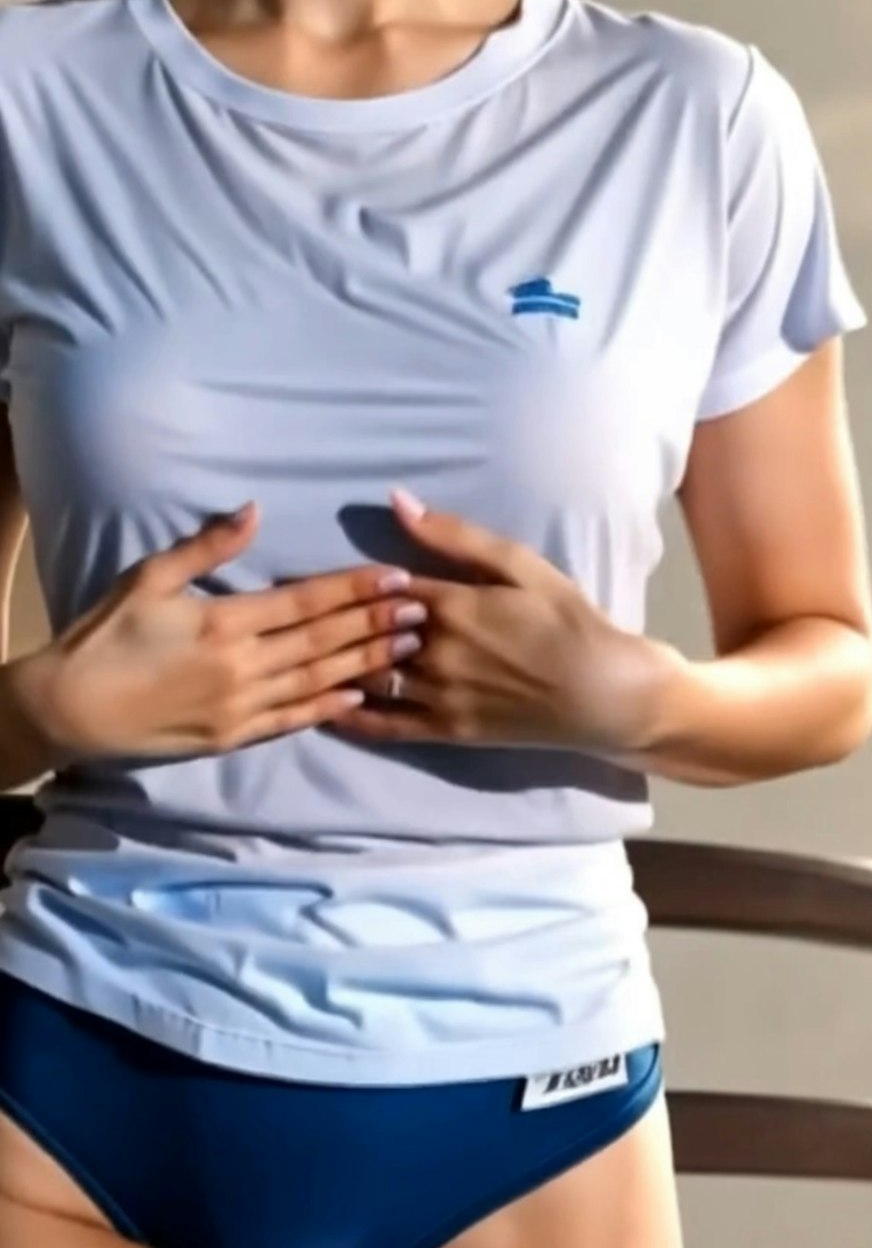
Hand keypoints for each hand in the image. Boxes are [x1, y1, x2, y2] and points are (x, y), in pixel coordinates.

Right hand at [10, 504, 425, 762]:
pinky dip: (330, 707)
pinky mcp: (233, 737)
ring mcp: (240, 706)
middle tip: (423, 609)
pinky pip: (293, 720)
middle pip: (323, 641)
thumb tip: (254, 510)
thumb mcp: (149, 577)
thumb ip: (206, 545)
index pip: (305, 602)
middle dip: (376, 623)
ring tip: (409, 648)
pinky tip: (363, 696)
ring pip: (318, 681)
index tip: (395, 576)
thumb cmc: (107, 635)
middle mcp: (242, 666)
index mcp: (224, 622)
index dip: (354, 589)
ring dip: (368, 663)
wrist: (70, 709)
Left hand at [332, 489, 664, 752]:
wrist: (602, 691)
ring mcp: (438, 695)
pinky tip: (327, 705)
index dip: (349, 582)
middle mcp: (436, 651)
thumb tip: (397, 502)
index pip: (378, 588)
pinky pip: (385, 727)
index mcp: (451, 603)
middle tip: (295, 612)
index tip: (317, 578)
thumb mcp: (519, 564)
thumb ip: (455, 536)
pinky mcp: (446, 730)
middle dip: (331, 622)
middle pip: (365, 633)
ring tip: (303, 652)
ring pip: (368, 676)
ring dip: (335, 663)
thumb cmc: (565, 619)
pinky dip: (352, 717)